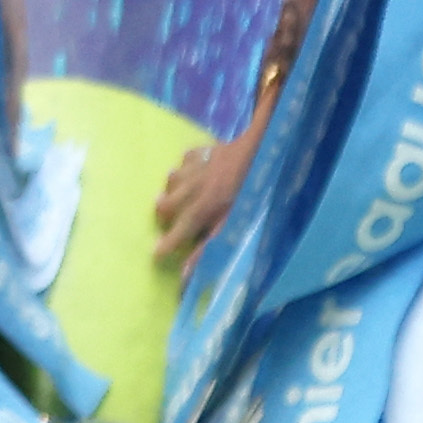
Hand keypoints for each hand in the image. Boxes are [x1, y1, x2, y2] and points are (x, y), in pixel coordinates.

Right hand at [150, 105, 263, 265]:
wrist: (266, 149)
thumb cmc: (255, 192)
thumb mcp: (236, 224)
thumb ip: (209, 247)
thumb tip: (186, 273)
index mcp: (204, 208)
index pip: (178, 232)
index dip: (166, 245)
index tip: (155, 255)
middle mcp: (194, 188)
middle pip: (166, 205)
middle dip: (165, 215)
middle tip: (169, 220)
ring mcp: (197, 167)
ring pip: (171, 180)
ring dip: (172, 190)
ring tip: (176, 195)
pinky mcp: (203, 150)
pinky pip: (185, 158)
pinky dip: (186, 166)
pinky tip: (192, 171)